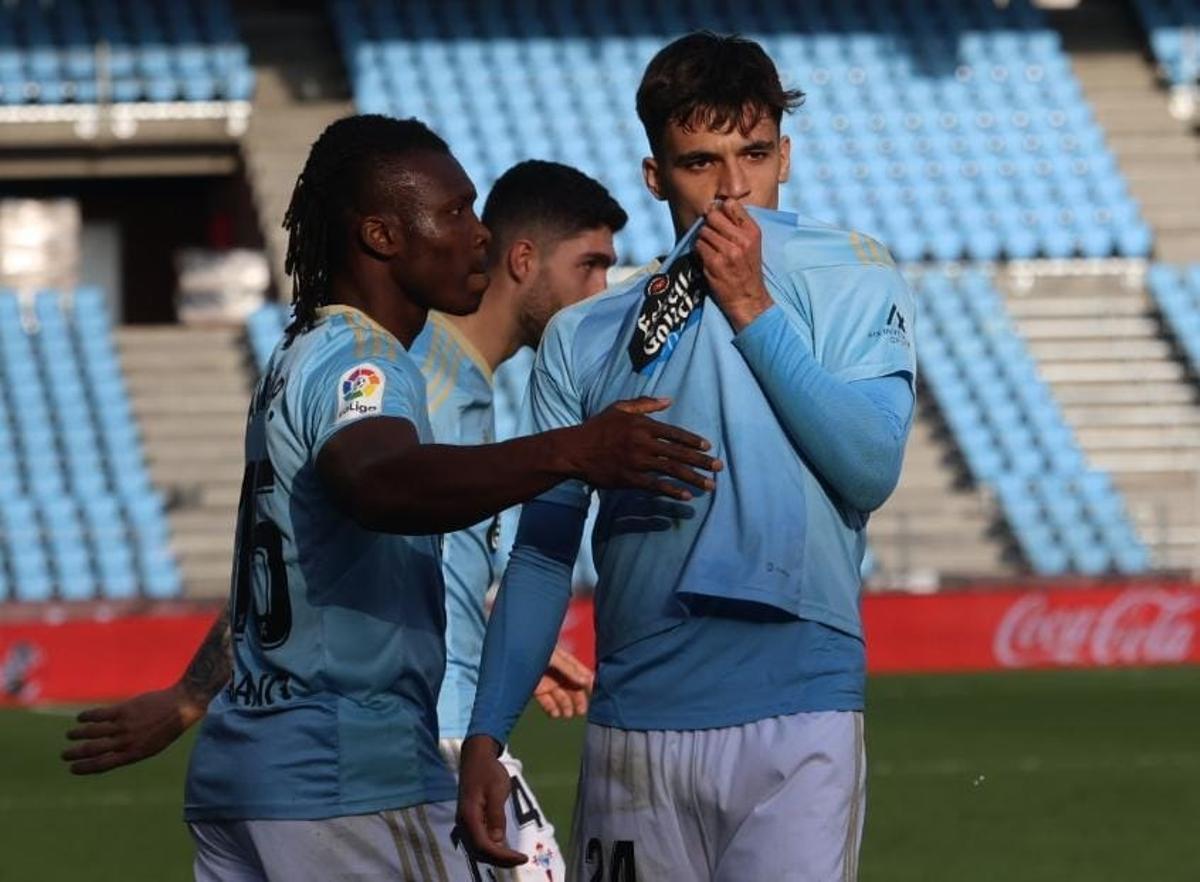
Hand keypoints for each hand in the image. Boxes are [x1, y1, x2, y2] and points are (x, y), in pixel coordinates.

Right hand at [61, 683, 205, 774]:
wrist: (181, 706)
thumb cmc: (167, 728)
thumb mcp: (152, 746)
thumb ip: (131, 750)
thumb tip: (111, 753)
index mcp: (134, 754)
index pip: (102, 765)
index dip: (84, 768)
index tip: (72, 769)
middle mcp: (127, 742)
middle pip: (93, 750)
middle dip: (75, 754)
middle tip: (64, 755)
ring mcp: (125, 725)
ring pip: (93, 732)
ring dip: (78, 734)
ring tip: (70, 735)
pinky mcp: (125, 709)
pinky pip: (100, 715)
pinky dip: (87, 717)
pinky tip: (80, 718)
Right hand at [456, 735, 527, 867]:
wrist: (476, 757)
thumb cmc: (488, 771)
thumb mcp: (497, 791)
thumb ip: (496, 816)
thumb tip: (498, 841)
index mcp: (469, 816)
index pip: (483, 846)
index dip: (502, 857)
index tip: (521, 858)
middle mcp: (463, 824)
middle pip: (479, 852)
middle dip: (500, 860)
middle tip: (521, 859)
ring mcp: (465, 823)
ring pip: (477, 849)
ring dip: (495, 856)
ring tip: (514, 856)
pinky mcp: (470, 821)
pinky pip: (478, 841)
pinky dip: (491, 849)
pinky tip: (504, 848)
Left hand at [533, 646, 592, 718]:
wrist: (508, 654)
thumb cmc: (532, 648)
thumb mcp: (553, 656)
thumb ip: (569, 669)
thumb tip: (586, 680)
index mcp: (564, 660)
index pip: (580, 672)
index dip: (588, 682)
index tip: (594, 693)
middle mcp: (558, 671)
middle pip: (572, 687)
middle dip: (578, 699)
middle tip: (581, 711)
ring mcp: (547, 681)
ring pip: (561, 696)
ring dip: (566, 706)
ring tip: (568, 714)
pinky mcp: (537, 690)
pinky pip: (547, 702)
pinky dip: (552, 709)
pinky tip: (555, 714)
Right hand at [566, 397, 721, 500]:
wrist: (575, 450)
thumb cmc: (597, 427)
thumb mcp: (619, 408)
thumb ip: (645, 404)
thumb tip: (668, 400)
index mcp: (642, 425)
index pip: (674, 433)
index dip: (693, 441)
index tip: (708, 447)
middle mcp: (643, 443)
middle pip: (679, 453)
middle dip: (701, 461)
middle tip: (719, 467)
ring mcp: (637, 462)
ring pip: (672, 470)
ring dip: (693, 478)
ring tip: (710, 485)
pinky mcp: (630, 479)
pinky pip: (656, 486)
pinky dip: (672, 490)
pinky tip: (686, 495)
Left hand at [695, 198, 773, 330]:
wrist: (748, 298)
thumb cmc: (748, 270)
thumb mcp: (752, 244)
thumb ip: (738, 225)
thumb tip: (717, 205)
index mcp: (753, 232)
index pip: (731, 205)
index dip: (720, 209)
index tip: (718, 218)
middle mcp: (742, 240)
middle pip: (713, 216)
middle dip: (708, 223)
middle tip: (712, 235)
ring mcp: (728, 251)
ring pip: (703, 231)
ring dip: (703, 239)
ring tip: (711, 249)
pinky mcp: (714, 263)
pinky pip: (698, 246)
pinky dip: (699, 250)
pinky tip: (707, 257)